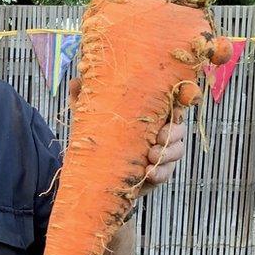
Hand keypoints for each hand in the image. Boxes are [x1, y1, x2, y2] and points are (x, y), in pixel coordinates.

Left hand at [67, 79, 185, 197]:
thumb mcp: (88, 115)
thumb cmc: (95, 134)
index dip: (177, 108)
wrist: (90, 169)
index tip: (173, 112)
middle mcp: (158, 131)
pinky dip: (160, 173)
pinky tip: (149, 173)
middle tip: (159, 138)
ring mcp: (160, 152)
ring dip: (168, 154)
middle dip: (173, 133)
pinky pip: (166, 173)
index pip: (171, 106)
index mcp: (148, 113)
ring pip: (177, 150)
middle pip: (179, 128)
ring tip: (151, 157)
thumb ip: (83, 98)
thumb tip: (75, 81)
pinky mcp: (157, 172)